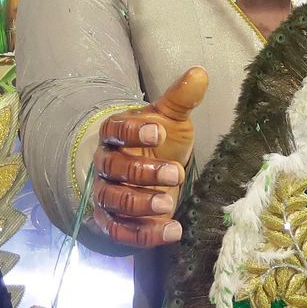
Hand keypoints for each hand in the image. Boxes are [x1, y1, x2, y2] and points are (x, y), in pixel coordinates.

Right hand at [91, 67, 207, 247]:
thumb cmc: (160, 140)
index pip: (115, 131)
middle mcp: (106, 164)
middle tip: (176, 173)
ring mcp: (107, 194)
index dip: (132, 132)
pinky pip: (120, 230)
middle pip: (115, 169)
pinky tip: (171, 232)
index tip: (157, 131)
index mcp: (116, 134)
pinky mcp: (113, 221)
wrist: (150, 171)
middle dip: (144, 172)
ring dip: (141, 204)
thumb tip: (199, 72)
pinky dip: (143, 235)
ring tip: (169, 205)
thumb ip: (182, 98)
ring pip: (114, 201)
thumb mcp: (172, 118)